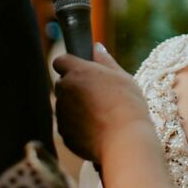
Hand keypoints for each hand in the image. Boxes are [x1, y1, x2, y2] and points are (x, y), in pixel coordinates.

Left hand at [53, 44, 149, 162]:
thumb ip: (105, 60)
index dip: (70, 65)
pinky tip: (97, 129)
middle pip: (62, 84)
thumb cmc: (127, 104)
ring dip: (75, 107)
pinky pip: (68, 125)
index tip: (82, 71)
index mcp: (77, 72)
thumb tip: (96, 47)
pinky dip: (77, 126)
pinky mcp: (64, 134)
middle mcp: (65, 91)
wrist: (124, 140)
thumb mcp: (122, 76)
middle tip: (97, 94)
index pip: (60, 61)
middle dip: (74, 87)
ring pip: (64, 106)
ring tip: (100, 114)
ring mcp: (62, 114)